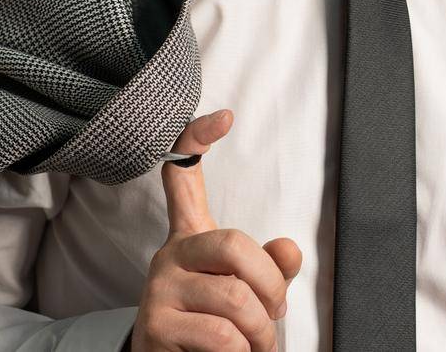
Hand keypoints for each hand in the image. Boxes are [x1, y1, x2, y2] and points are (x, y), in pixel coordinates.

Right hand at [130, 109, 302, 351]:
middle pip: (234, 244)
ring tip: (258, 346)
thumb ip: (270, 268)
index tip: (224, 116)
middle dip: (271, 287)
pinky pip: (221, 335)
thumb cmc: (212, 331)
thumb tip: (290, 249)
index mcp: (190, 239)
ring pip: (236, 298)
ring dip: (262, 333)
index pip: (182, 176)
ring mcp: (158, 288)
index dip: (196, 141)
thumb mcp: (246, 293)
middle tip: (276, 314)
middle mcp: (169, 255)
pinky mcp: (155, 325)